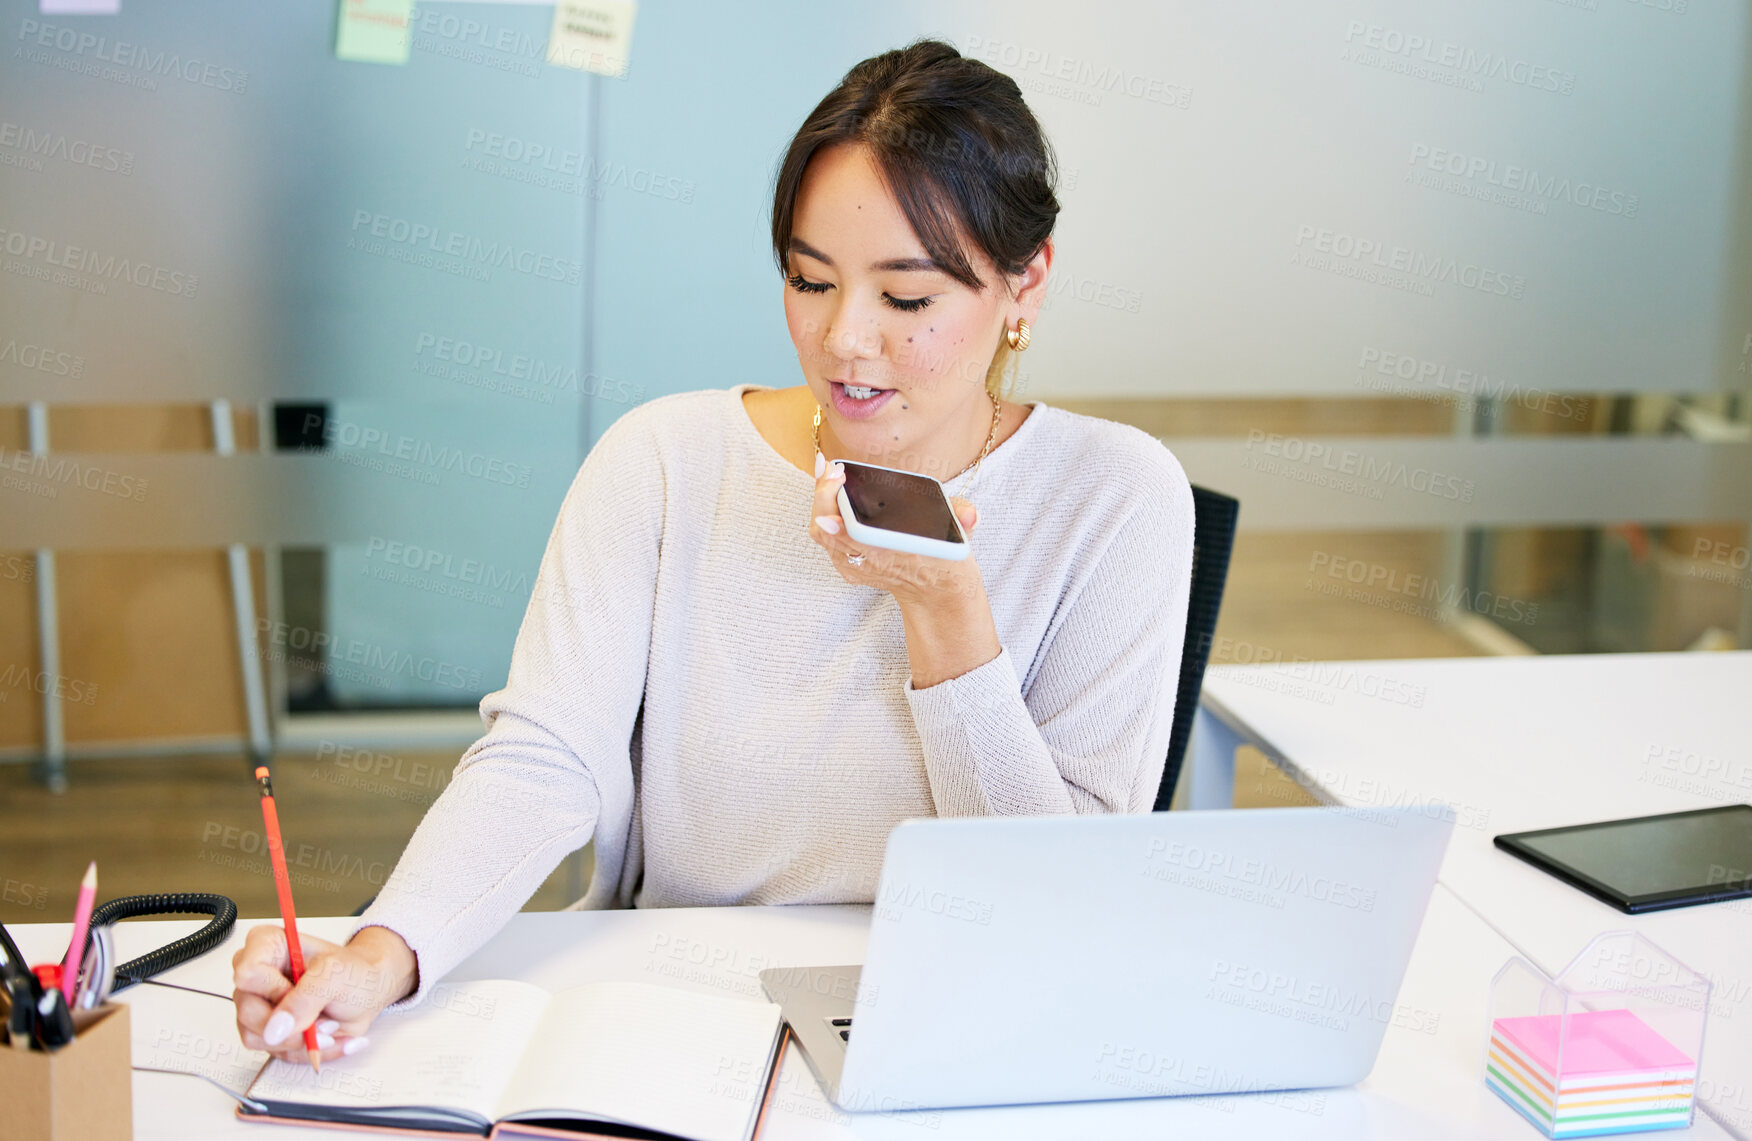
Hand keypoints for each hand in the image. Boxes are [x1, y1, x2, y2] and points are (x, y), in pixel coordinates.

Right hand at [232, 924, 416, 1065]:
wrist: (370, 991)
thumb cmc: (355, 972)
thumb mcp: (336, 976)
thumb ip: (305, 999)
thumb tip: (275, 1029)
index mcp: (268, 946)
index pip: (247, 973)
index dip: (274, 990)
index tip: (300, 992)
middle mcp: (257, 977)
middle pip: (248, 1012)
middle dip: (291, 1025)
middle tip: (323, 1020)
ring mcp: (260, 1006)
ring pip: (257, 1037)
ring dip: (302, 1040)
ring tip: (330, 1026)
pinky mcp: (269, 1031)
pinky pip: (275, 1052)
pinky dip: (308, 1050)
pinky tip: (329, 1037)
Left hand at [808, 452, 982, 608]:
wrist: (934, 590)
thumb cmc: (944, 553)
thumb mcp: (960, 535)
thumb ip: (965, 518)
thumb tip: (971, 514)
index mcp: (897, 558)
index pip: (861, 546)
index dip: (842, 531)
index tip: (830, 517)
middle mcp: (870, 564)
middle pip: (831, 534)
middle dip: (825, 500)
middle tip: (833, 470)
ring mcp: (855, 566)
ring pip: (824, 534)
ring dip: (821, 500)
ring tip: (827, 468)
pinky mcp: (847, 564)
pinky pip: (826, 536)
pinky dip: (822, 508)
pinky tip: (827, 481)